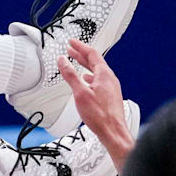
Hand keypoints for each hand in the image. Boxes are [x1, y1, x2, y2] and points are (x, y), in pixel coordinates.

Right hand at [58, 38, 133, 170]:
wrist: (113, 132)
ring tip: (76, 62)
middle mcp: (110, 79)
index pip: (92, 54)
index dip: (80, 46)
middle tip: (72, 49)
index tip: (72, 42)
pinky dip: (90, 75)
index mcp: (104, 75)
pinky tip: (86, 81)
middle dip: (81, 54)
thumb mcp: (80, 92)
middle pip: (95, 61)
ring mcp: (112, 88)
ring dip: (85, 65)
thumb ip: (70, 74)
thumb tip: (62, 60)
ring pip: (97, 71)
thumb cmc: (100, 115)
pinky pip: (100, 80)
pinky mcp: (111, 96)